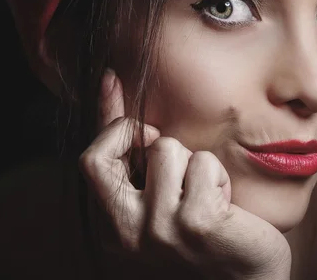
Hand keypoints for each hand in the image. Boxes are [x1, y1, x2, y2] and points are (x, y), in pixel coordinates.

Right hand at [78, 69, 291, 279]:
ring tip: (206, 194)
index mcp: (113, 226)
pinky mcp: (196, 222)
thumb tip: (113, 86)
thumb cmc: (205, 236)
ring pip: (167, 150)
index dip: (102, 113)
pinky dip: (217, 176)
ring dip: (193, 163)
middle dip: (135, 135)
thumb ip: (134, 155)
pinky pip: (203, 164)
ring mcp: (159, 229)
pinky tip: (225, 207)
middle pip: (103, 155)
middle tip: (161, 141)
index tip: (113, 80)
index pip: (91, 159)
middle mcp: (126, 232)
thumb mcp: (161, 199)